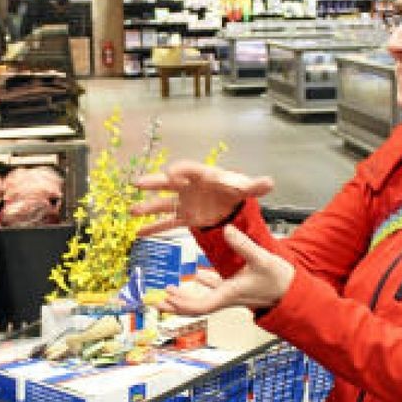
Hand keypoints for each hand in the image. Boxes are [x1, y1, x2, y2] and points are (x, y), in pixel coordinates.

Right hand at [132, 160, 273, 235]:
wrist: (230, 205)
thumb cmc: (233, 191)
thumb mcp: (244, 189)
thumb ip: (254, 186)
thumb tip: (269, 182)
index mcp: (202, 175)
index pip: (188, 169)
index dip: (180, 171)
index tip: (171, 174)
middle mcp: (188, 186)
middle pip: (168, 182)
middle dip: (154, 182)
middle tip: (138, 183)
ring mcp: (183, 202)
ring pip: (163, 204)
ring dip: (148, 208)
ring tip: (132, 212)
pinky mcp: (184, 216)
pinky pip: (166, 222)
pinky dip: (154, 227)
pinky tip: (139, 232)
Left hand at [157, 226, 293, 314]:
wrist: (297, 292)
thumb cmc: (281, 281)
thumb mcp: (262, 259)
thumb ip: (243, 245)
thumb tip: (227, 230)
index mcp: (230, 294)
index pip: (201, 306)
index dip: (183, 304)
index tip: (167, 298)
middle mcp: (228, 296)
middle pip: (197, 306)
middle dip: (177, 304)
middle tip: (158, 300)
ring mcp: (232, 293)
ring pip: (205, 298)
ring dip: (187, 295)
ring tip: (170, 291)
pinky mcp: (238, 287)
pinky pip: (217, 288)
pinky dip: (205, 283)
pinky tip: (199, 275)